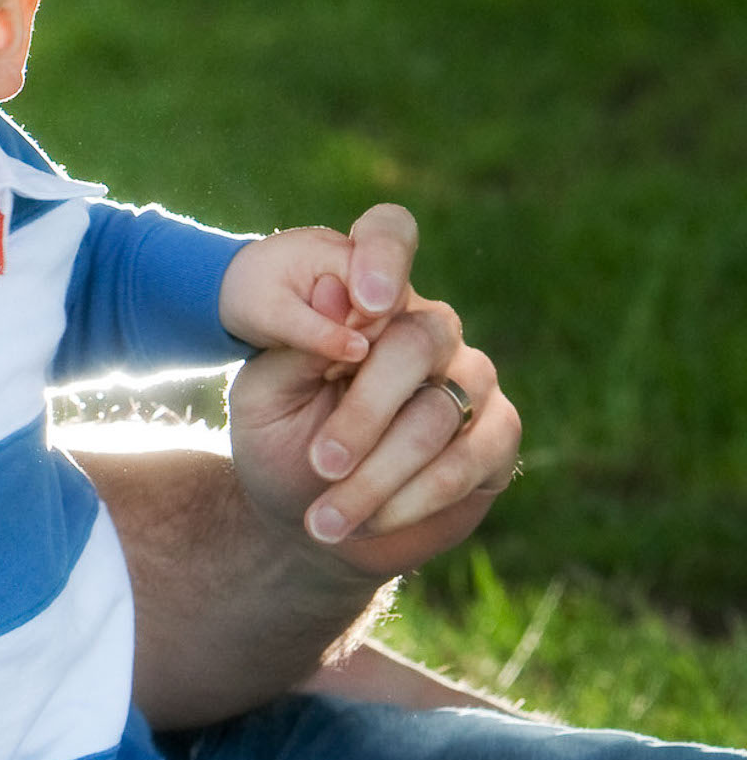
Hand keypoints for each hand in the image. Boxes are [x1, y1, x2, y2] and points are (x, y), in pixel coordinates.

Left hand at [228, 203, 517, 572]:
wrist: (302, 521)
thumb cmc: (278, 444)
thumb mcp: (261, 396)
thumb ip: (294, 344)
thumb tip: (336, 294)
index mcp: (366, 300)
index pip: (389, 236)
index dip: (384, 255)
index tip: (362, 301)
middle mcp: (427, 328)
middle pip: (416, 342)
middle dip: (364, 414)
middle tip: (319, 466)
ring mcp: (470, 379)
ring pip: (439, 414)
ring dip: (379, 475)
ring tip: (325, 519)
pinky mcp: (497, 436)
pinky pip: (470, 459)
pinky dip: (416, 497)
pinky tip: (371, 522)